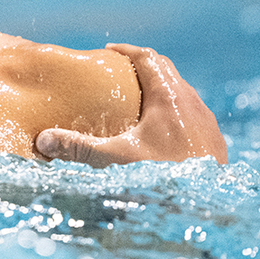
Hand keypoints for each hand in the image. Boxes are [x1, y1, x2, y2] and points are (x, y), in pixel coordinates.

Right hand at [35, 43, 227, 166]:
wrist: (204, 207)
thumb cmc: (162, 178)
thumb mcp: (116, 160)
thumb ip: (80, 147)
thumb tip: (44, 140)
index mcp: (169, 97)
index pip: (148, 58)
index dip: (127, 51)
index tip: (109, 51)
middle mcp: (192, 102)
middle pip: (167, 71)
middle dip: (143, 67)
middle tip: (120, 73)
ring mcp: (207, 121)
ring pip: (183, 93)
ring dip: (162, 90)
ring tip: (139, 102)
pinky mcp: (214, 140)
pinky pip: (193, 114)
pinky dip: (176, 112)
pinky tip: (163, 133)